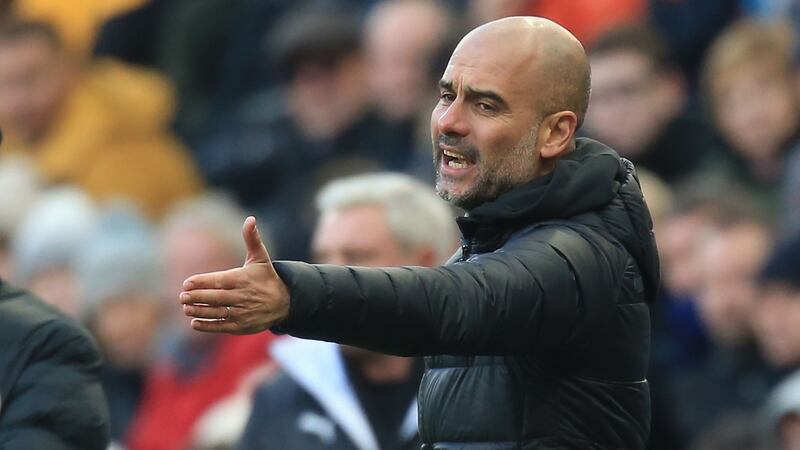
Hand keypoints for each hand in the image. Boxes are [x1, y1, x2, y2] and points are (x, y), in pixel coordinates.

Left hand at [180, 216, 289, 333]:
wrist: (284, 303)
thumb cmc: (266, 277)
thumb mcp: (261, 258)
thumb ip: (252, 239)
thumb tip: (250, 218)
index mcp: (243, 279)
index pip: (219, 281)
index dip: (202, 282)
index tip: (187, 283)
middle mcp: (243, 296)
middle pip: (215, 297)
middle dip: (197, 297)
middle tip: (182, 296)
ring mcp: (242, 312)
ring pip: (217, 312)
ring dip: (199, 311)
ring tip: (186, 308)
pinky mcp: (242, 326)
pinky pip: (222, 326)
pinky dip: (207, 325)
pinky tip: (194, 322)